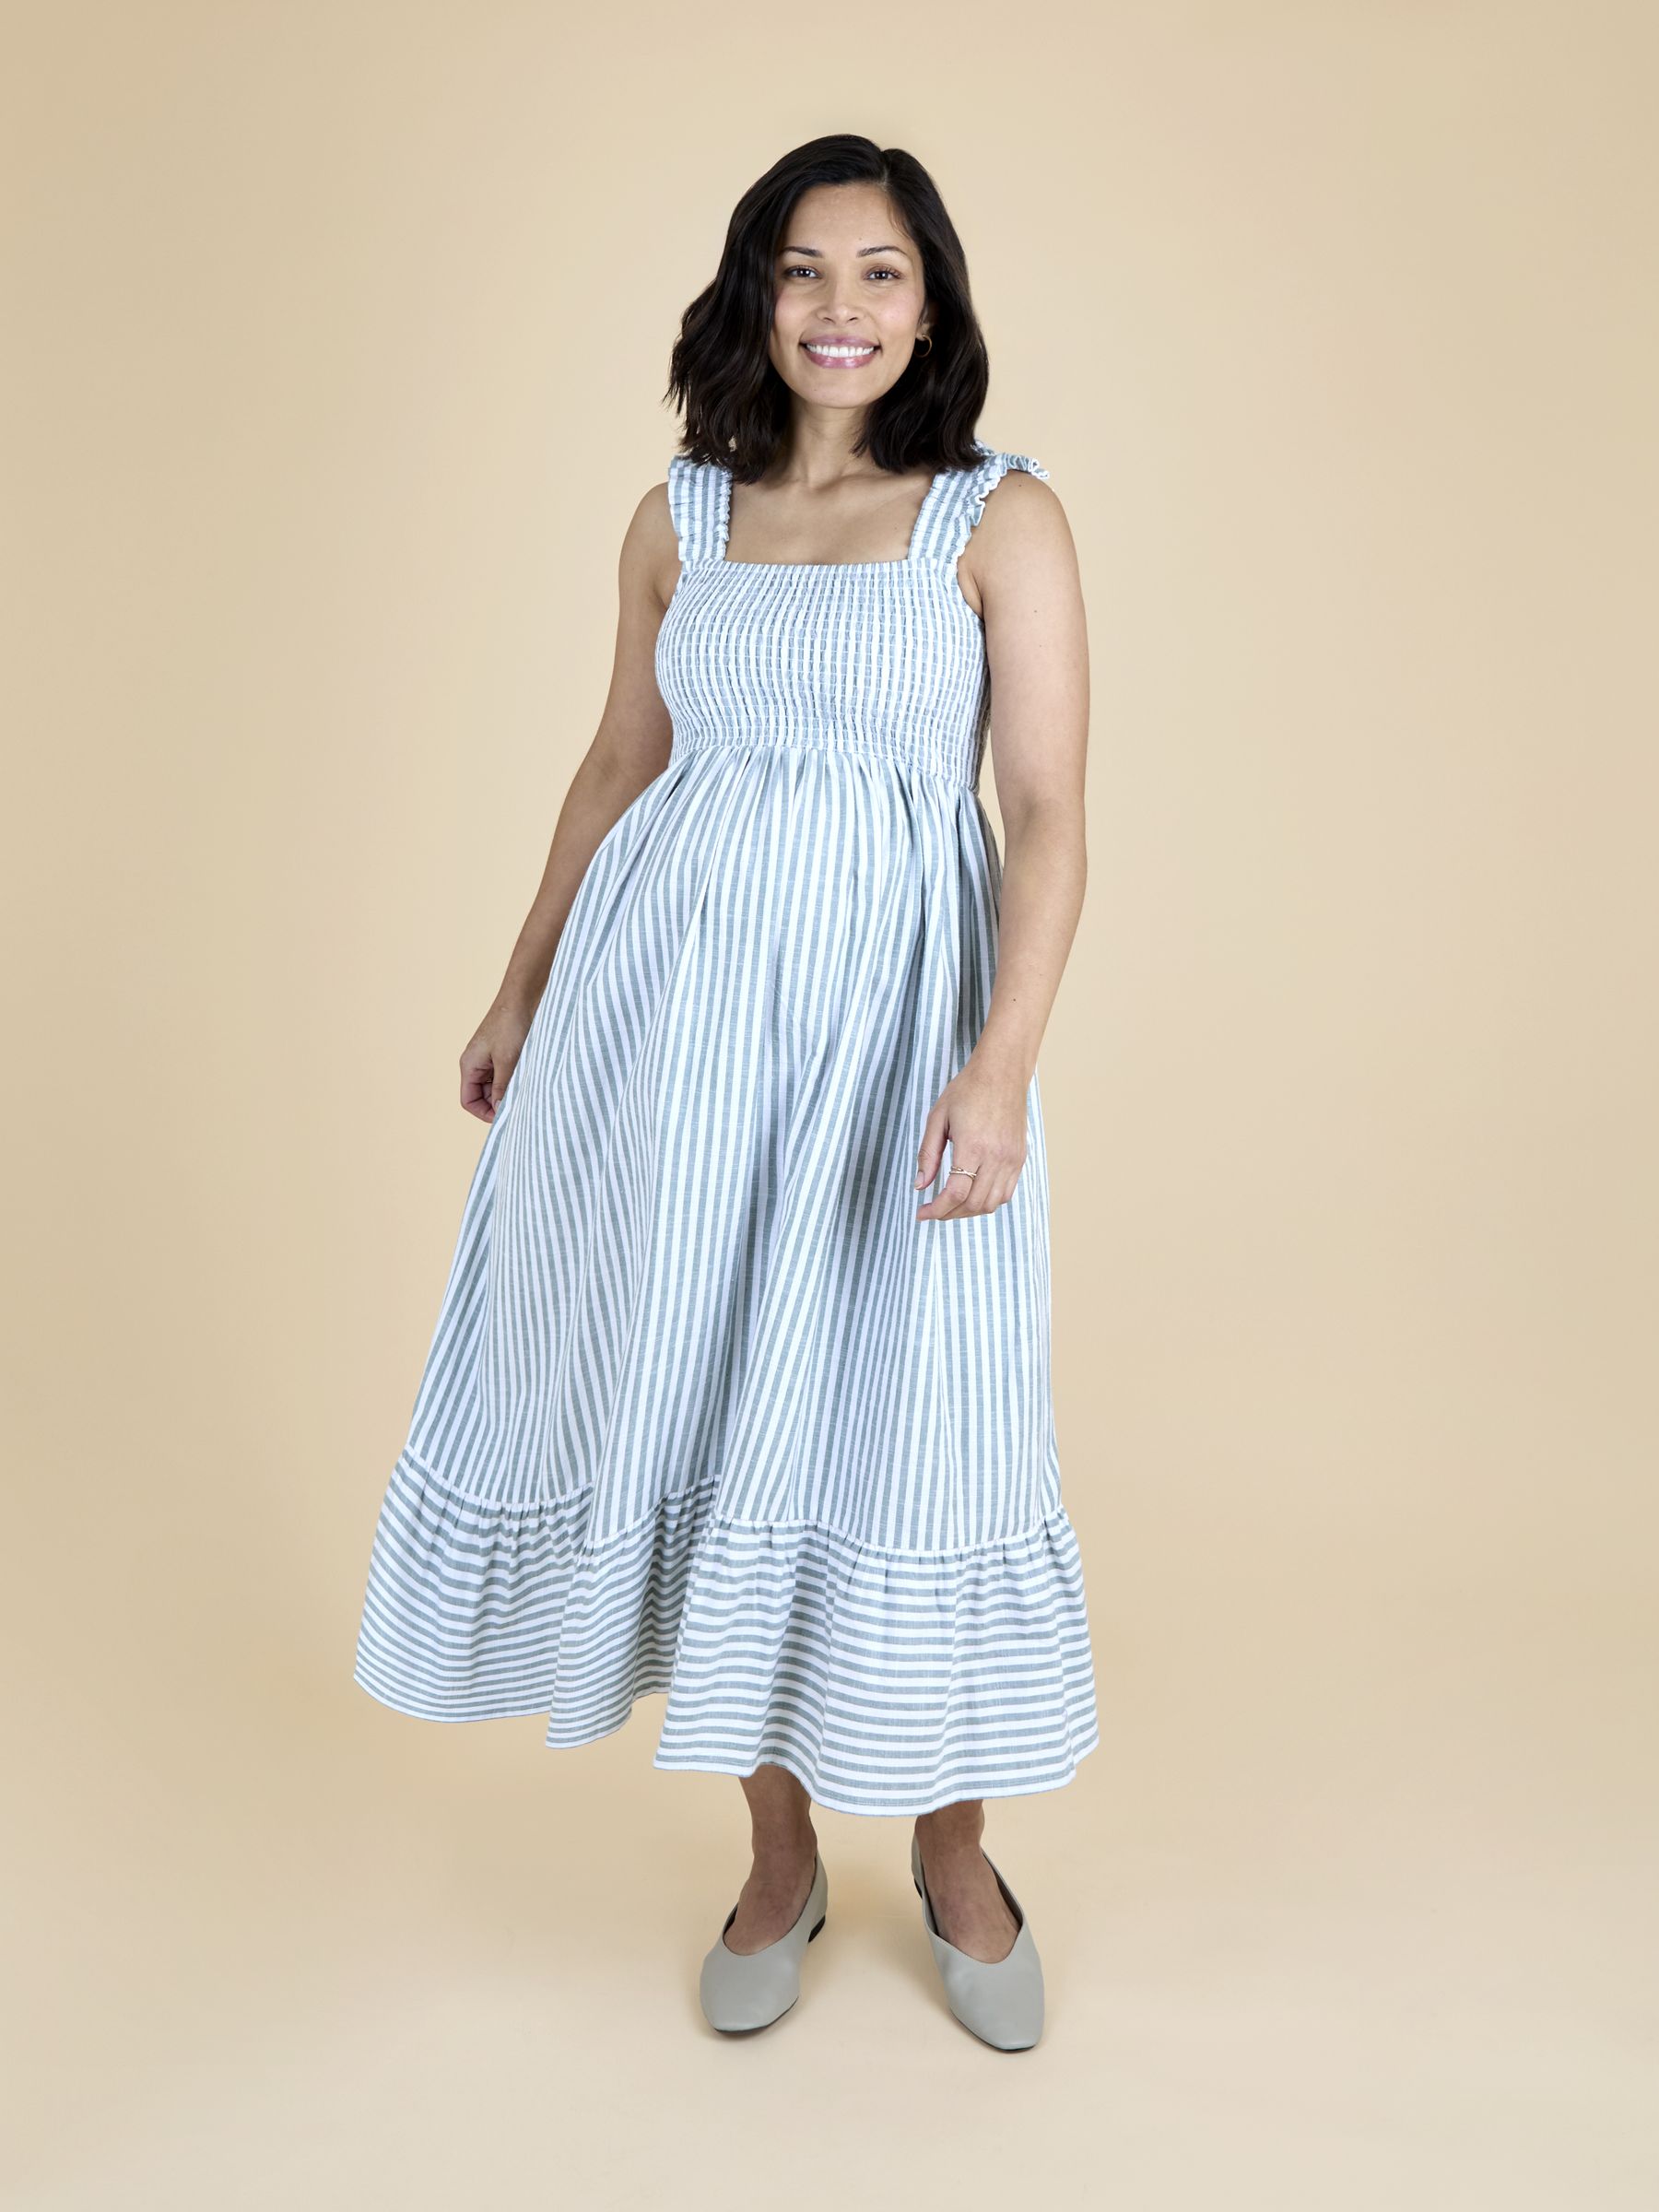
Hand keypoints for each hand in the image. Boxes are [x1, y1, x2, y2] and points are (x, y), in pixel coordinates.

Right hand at [459, 996, 535, 1122]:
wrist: (523, 996)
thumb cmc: (511, 1024)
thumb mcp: (507, 1060)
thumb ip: (502, 1087)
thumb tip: (501, 1110)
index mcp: (469, 1065)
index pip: (469, 1101)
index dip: (484, 1113)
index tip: (506, 1118)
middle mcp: (477, 1063)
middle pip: (483, 1096)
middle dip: (499, 1103)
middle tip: (521, 1106)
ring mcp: (490, 1058)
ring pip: (497, 1086)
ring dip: (510, 1091)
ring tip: (527, 1092)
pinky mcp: (504, 1053)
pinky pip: (507, 1074)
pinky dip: (516, 1081)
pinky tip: (529, 1080)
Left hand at [913, 1052, 1029, 1220]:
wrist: (1002, 1073)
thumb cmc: (967, 1090)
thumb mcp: (937, 1118)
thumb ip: (928, 1154)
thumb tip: (920, 1186)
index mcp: (973, 1146)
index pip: (955, 1193)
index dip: (936, 1209)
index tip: (921, 1213)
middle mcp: (996, 1156)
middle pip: (973, 1204)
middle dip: (949, 1214)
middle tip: (932, 1211)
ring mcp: (1012, 1159)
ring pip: (991, 1204)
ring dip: (968, 1211)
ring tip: (951, 1206)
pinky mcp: (1020, 1158)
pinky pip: (1006, 1193)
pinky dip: (988, 1201)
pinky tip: (972, 1195)